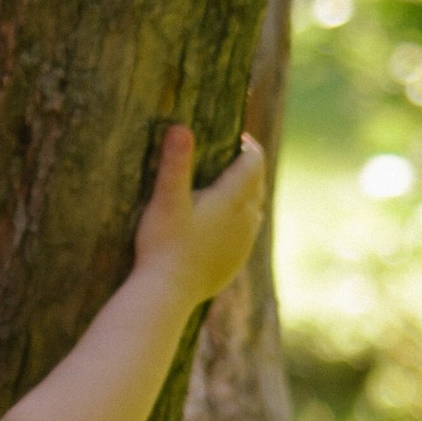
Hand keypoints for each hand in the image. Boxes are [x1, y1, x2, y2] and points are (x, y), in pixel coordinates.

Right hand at [132, 122, 265, 305]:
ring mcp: (243, 243)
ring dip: (246, 196)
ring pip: (255, 210)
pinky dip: (240, 223)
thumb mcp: (166, 199)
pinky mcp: (235, 262)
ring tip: (227, 189)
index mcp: (232, 199)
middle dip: (248, 168)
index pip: (253, 162)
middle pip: (258, 184)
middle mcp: (246, 219)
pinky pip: (246, 235)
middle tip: (230, 158)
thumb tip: (180, 127)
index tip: (237, 136)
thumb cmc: (163, 244)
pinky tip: (222, 226)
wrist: (167, 293)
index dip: (248, 146)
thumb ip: (175, 163)